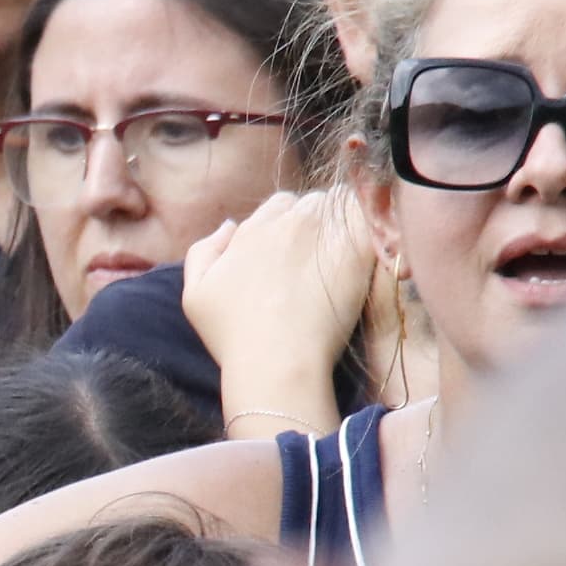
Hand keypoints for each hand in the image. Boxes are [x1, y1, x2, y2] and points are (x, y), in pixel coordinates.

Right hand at [176, 186, 375, 432]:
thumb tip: (229, 225)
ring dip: (342, 224)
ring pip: (339, 209)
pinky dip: (370, 230)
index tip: (292, 252)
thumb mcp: (195, 295)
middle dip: (315, 221)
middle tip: (320, 255)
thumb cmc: (234, 337)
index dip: (286, 225)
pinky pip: (368, 222)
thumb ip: (202, 252)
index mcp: (251, 231)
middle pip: (310, 204)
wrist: (277, 361)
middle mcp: (286, 224)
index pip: (278, 206)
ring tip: (344, 256)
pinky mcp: (355, 251)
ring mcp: (322, 235)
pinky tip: (368, 254)